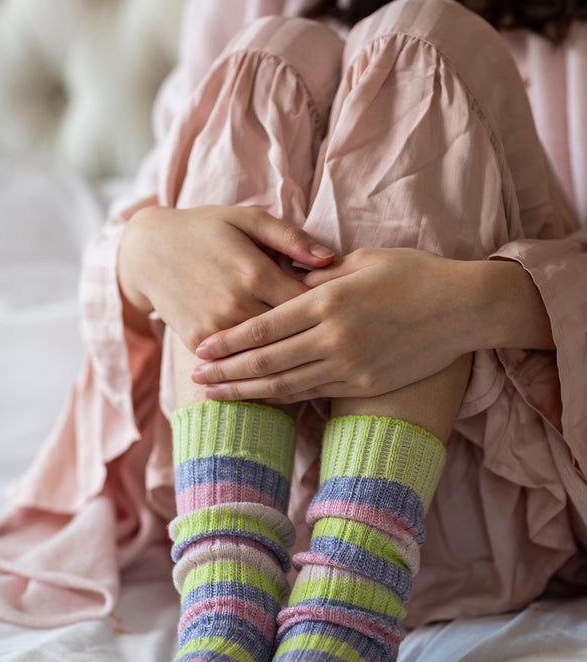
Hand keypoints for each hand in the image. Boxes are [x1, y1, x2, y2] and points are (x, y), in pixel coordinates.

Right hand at [117, 204, 334, 349]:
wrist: (148, 251)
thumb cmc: (207, 229)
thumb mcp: (248, 220)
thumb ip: (291, 238)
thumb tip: (331, 259)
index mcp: (255, 273)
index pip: (308, 303)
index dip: (332, 311)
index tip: (350, 315)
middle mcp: (236, 305)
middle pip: (290, 334)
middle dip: (317, 339)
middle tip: (344, 345)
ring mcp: (215, 329)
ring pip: (266, 355)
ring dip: (292, 359)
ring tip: (320, 363)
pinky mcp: (198, 343)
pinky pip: (237, 362)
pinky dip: (259, 367)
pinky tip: (284, 371)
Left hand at [192, 247, 475, 401]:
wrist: (464, 308)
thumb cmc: (414, 274)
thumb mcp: (363, 261)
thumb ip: (320, 274)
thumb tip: (285, 279)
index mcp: (329, 300)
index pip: (265, 326)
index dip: (230, 341)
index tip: (202, 348)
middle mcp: (335, 338)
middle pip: (267, 360)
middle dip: (228, 372)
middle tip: (197, 378)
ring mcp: (350, 366)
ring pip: (286, 385)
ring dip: (248, 392)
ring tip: (216, 396)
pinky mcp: (365, 384)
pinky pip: (314, 394)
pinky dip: (283, 398)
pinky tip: (261, 400)